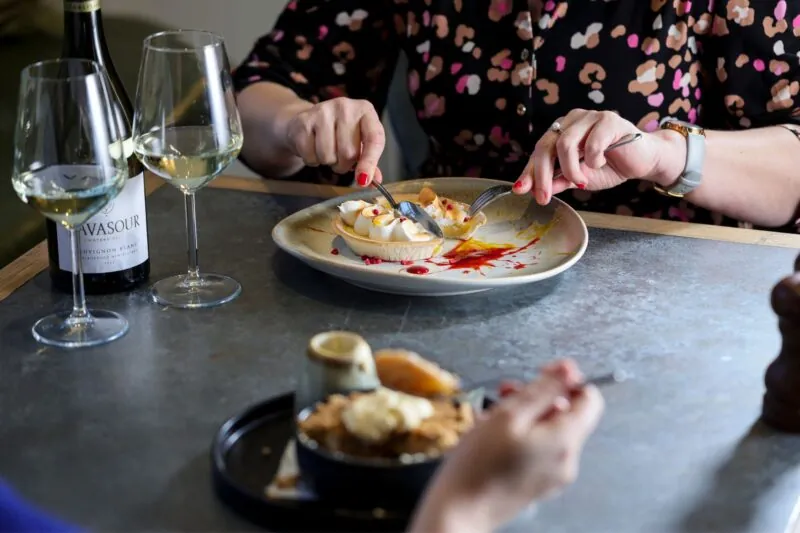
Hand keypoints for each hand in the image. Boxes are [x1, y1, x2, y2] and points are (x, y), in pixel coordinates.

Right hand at [283, 97, 384, 184]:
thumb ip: (369, 162)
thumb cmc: (340, 133)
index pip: (374, 138)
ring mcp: (322, 111)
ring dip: (328, 162)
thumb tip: (376, 181)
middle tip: (341, 159)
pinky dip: (312, 160)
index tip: (363, 180)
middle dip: (344, 164)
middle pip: (349, 152)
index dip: (369, 162)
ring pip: (328, 155)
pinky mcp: (303, 121)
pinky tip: (313, 148)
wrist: (310, 121)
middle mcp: (345, 107)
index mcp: (365, 111)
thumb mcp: (359, 143)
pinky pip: (310, 155)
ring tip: (327, 151)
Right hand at [409, 360, 604, 532]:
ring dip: (524, 415)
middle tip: (505, 395)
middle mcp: (566, 459)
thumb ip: (543, 389)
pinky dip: (521, 436)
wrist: (459, 510)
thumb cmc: (478, 465)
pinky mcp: (539, 482)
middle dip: (536, 398)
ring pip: (549, 430)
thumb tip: (569, 369)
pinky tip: (494, 436)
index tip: (539, 375)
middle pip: (566, 413)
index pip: (590, 399)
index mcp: (564, 440)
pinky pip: (539, 448)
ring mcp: (554, 474)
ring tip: (492, 417)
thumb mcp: (509, 415)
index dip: (566, 381)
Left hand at [514, 109, 683, 204]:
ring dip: (570, 169)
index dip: (529, 171)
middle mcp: (572, 121)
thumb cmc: (609, 166)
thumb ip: (558, 180)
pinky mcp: (609, 120)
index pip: (539, 151)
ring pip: (565, 144)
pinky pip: (591, 143)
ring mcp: (590, 117)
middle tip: (543, 197)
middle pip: (546, 145)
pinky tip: (600, 163)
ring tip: (580, 181)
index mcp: (561, 131)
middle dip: (541, 175)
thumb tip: (534, 190)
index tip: (519, 190)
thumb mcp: (578, 178)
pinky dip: (593, 159)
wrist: (642, 161)